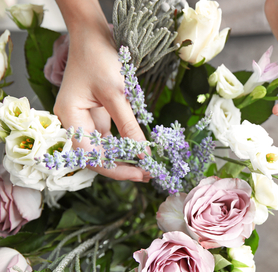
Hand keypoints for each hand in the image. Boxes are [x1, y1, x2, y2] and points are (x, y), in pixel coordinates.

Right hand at [54, 0, 147, 180]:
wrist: (94, 35)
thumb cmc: (100, 59)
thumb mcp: (117, 94)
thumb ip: (129, 126)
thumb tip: (144, 153)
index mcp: (71, 118)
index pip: (91, 156)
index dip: (116, 169)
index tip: (141, 173)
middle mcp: (75, 122)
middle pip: (97, 156)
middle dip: (122, 167)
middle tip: (149, 173)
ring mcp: (86, 120)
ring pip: (105, 149)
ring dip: (126, 158)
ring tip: (149, 166)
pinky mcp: (97, 115)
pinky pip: (111, 138)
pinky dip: (126, 145)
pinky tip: (142, 151)